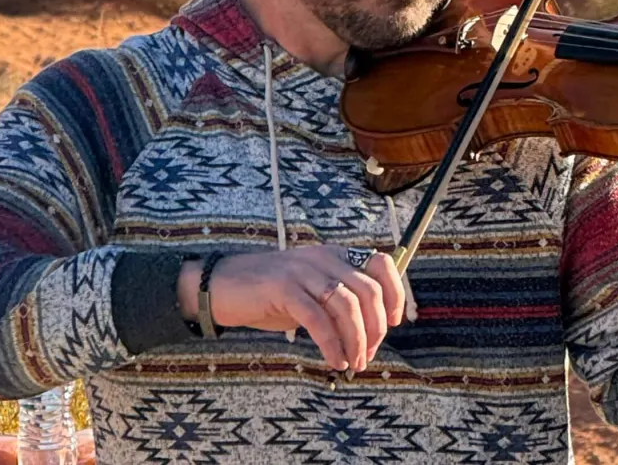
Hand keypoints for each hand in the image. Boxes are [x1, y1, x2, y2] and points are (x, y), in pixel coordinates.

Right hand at [180, 245, 404, 372]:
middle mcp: (323, 258)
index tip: (394, 322)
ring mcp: (303, 271)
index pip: (381, 264)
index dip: (395, 293)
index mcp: (335, 255)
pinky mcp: (284, 288)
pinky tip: (334, 360)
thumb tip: (372, 331)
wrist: (221, 286)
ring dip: (356, 341)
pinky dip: (332, 344)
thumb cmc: (269, 294)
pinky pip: (318, 319)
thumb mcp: (311, 290)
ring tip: (353, 363)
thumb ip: (338, 300)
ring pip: (347, 306)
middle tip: (367, 355)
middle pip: (368, 291)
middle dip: (375, 328)